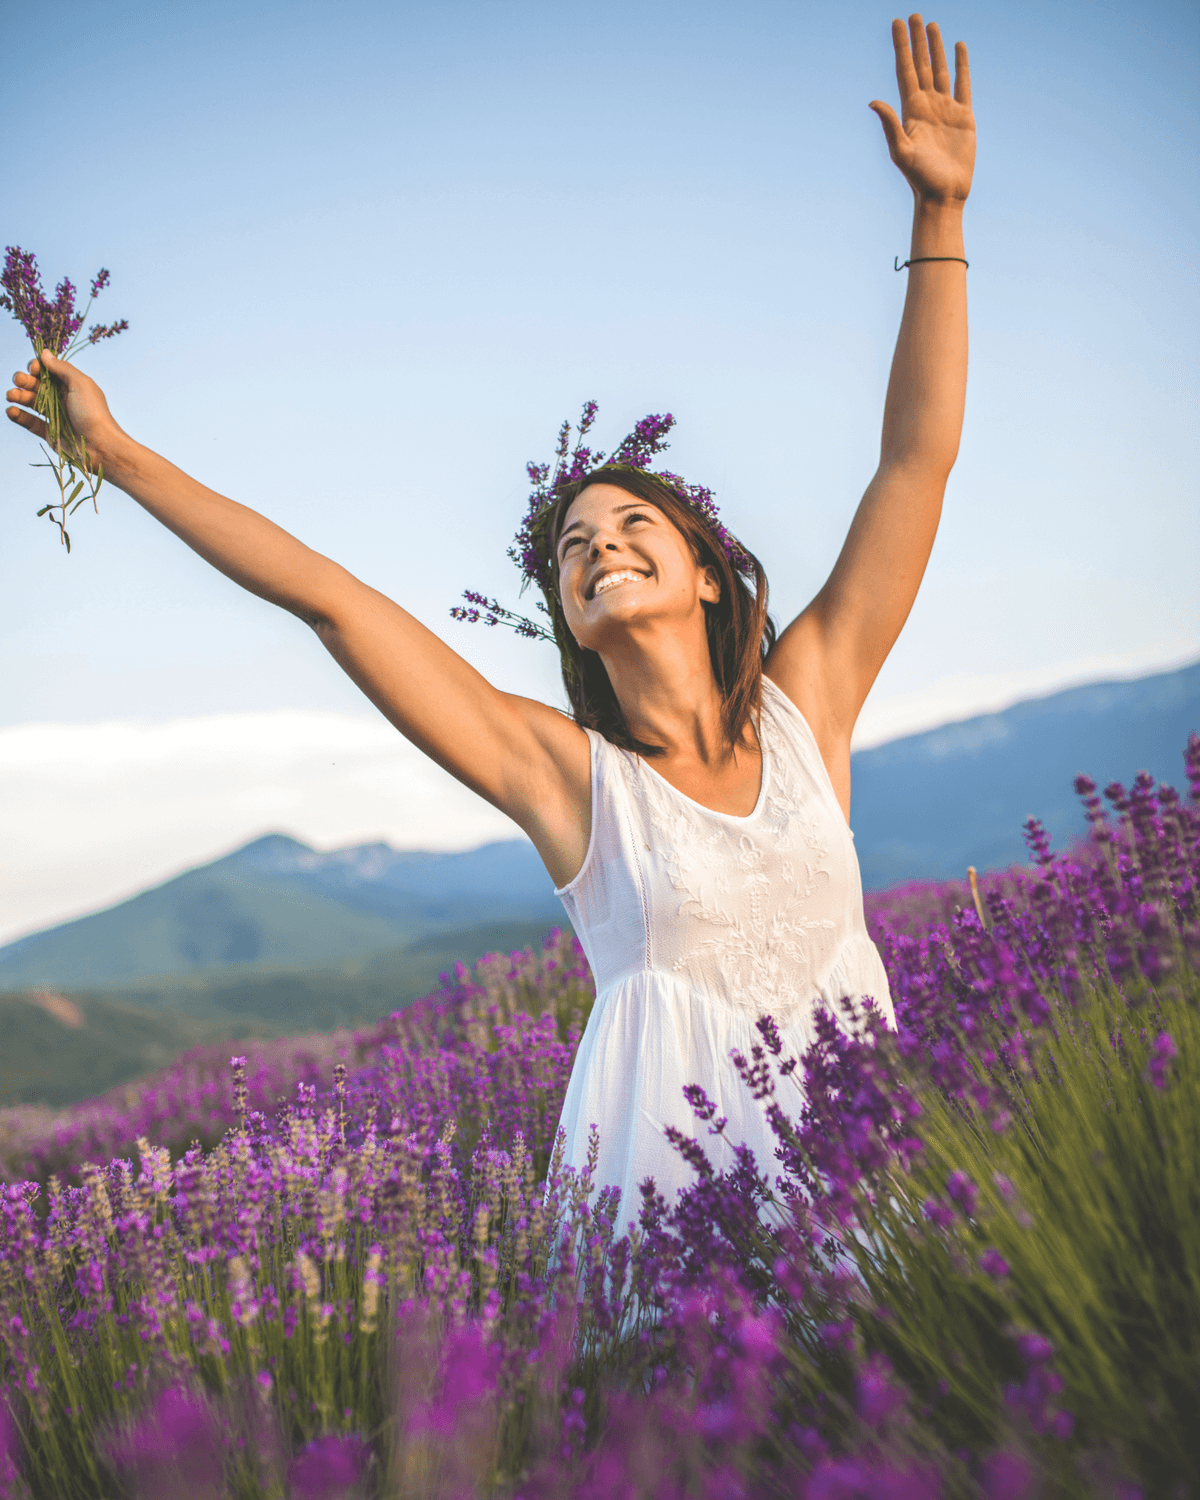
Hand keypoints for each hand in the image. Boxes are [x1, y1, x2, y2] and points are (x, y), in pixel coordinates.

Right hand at [6, 348, 125, 467]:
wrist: (100, 446)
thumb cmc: (94, 413)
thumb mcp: (80, 384)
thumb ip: (62, 368)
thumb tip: (45, 353)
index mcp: (71, 385)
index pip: (49, 372)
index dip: (38, 368)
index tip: (33, 369)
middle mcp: (62, 399)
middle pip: (37, 385)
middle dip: (25, 380)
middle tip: (18, 380)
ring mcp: (55, 416)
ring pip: (31, 402)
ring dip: (18, 396)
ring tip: (10, 395)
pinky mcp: (49, 433)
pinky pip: (30, 422)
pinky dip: (19, 416)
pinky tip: (11, 411)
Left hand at [870, 15, 973, 205]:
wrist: (944, 195)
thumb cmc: (919, 179)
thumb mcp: (902, 152)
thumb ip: (890, 125)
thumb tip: (873, 101)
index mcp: (910, 111)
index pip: (905, 70)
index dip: (901, 47)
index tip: (896, 23)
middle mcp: (927, 106)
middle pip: (921, 65)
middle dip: (917, 41)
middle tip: (914, 15)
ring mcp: (945, 109)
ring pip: (940, 70)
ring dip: (936, 48)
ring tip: (932, 25)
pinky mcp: (964, 116)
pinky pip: (963, 84)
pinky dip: (961, 65)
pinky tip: (958, 47)